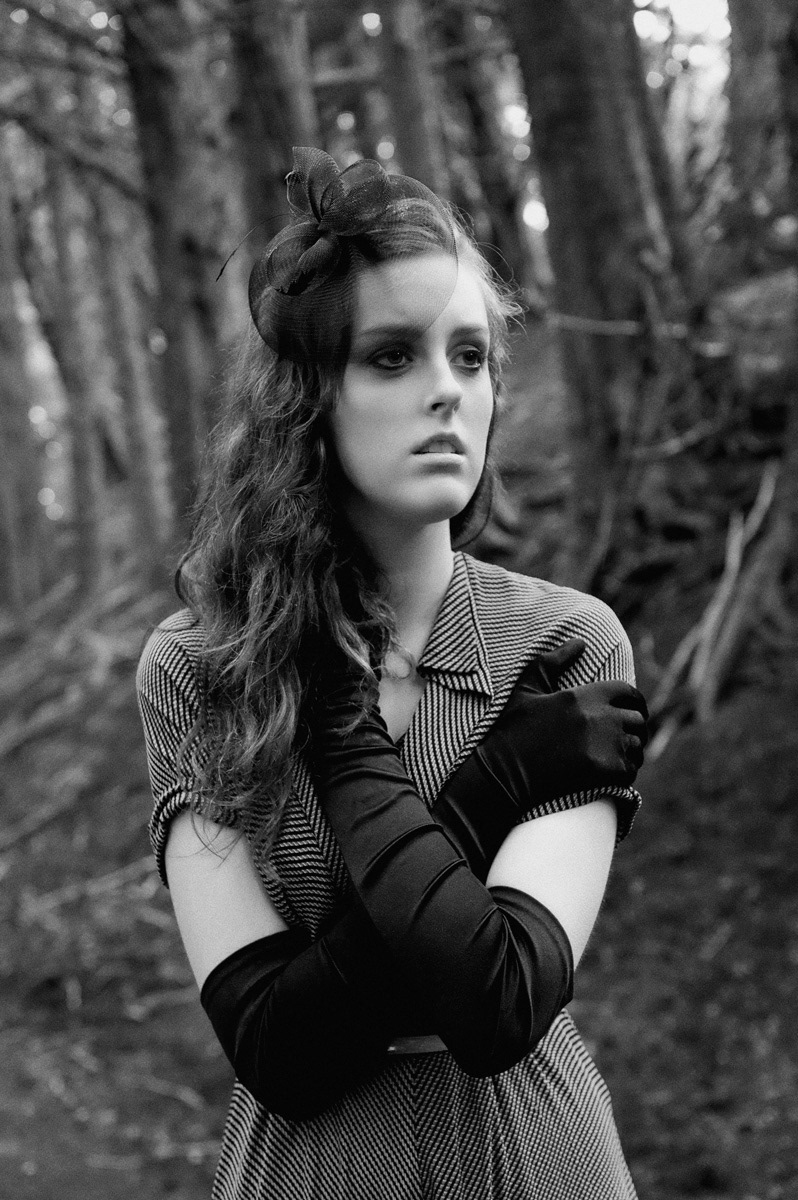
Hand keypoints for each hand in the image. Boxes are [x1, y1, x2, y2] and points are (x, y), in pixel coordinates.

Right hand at [431, 638, 648, 878]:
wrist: (501, 775)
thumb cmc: (511, 730)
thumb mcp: (526, 689)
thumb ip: (553, 661)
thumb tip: (580, 641)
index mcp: (583, 694)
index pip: (628, 692)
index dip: (634, 702)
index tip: (632, 712)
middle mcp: (597, 716)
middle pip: (636, 719)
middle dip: (634, 728)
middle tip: (625, 737)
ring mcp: (602, 744)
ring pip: (636, 745)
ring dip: (632, 750)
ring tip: (620, 756)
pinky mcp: (603, 771)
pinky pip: (631, 769)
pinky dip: (627, 771)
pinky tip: (615, 774)